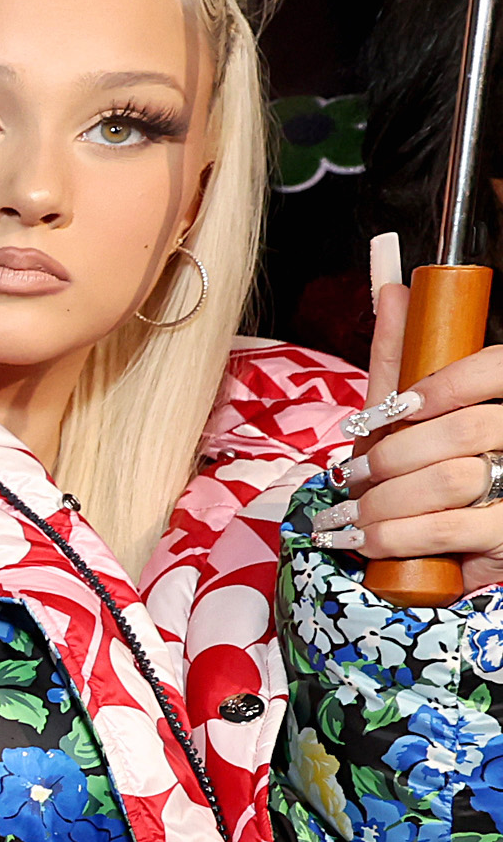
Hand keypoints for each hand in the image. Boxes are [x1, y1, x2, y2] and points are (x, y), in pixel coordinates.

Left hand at [320, 277, 502, 590]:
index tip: (396, 409)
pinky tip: (367, 538)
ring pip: (452, 478)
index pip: (500, 368)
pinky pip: (447, 528)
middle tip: (356, 473)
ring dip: (384, 497)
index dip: (449, 383)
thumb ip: (404, 356)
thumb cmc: (419, 471)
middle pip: (466, 429)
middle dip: (393, 454)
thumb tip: (394, 291)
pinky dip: (393, 534)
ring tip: (352, 510)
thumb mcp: (405, 413)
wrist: (439, 550)